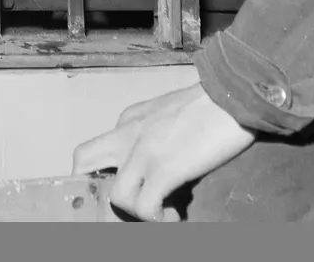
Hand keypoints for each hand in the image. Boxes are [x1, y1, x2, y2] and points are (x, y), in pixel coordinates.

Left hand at [73, 83, 254, 221]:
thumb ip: (153, 133)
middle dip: (93, 187)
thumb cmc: (209, 102)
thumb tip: (159, 162)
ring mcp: (142, 152)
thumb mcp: (168, 112)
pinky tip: (175, 216)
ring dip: (138, 211)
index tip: (131, 187)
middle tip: (127, 201)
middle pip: (83, 160)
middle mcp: (127, 133)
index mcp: (129, 118)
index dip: (106, 173)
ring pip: (116, 195)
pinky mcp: (162, 169)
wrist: (230, 95)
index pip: (96, 149)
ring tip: (163, 211)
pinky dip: (158, 218)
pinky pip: (145, 207)